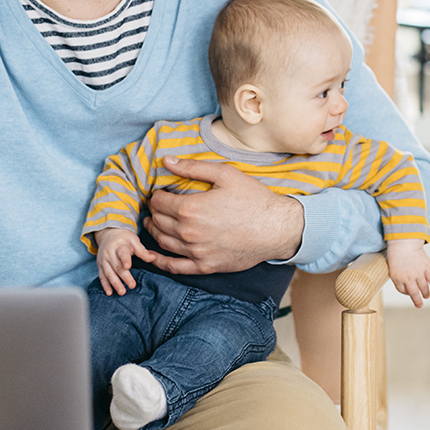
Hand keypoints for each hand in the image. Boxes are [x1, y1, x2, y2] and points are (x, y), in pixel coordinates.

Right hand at [95, 228, 155, 295]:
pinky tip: (110, 293)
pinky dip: (105, 285)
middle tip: (132, 285)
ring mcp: (103, 260)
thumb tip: (153, 258)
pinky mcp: (100, 266)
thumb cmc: (124, 239)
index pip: (122, 253)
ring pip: (108, 273)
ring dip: (115, 283)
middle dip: (124, 277)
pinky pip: (102, 276)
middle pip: (117, 266)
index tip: (128, 267)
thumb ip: (142, 251)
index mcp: (119, 246)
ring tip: (122, 292)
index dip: (125, 260)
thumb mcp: (134, 240)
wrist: (108, 234)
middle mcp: (109, 253)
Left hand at [143, 157, 304, 273]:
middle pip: (158, 222)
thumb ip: (193, 167)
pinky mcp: (205, 266)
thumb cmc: (253, 199)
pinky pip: (174, 267)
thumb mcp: (225, 174)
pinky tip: (153, 256)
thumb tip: (167, 161)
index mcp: (191, 209)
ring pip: (162, 243)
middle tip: (158, 206)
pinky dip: (160, 262)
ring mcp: (196, 252)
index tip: (161, 193)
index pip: (159, 203)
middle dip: (154, 212)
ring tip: (155, 224)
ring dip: (154, 232)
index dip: (156, 196)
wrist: (276, 228)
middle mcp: (189, 233)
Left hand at [385, 239, 429, 307]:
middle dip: (417, 301)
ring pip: (424, 288)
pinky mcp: (427, 267)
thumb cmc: (397, 254)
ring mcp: (418, 273)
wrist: (404, 241)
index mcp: (398, 278)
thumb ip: (398, 278)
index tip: (409, 292)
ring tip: (426, 296)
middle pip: (414, 293)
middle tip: (419, 305)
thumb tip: (405, 289)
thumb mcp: (392, 267)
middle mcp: (408, 278)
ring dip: (425, 294)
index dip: (407, 292)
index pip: (403, 290)